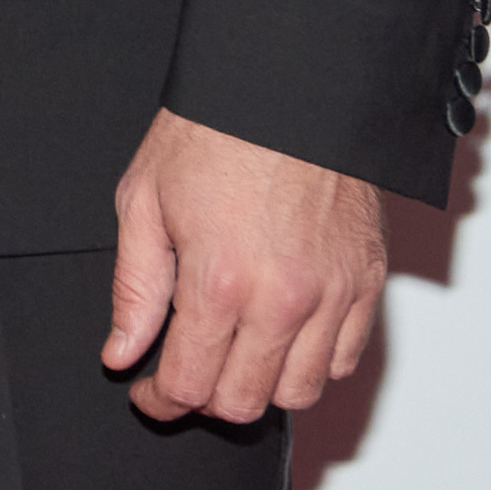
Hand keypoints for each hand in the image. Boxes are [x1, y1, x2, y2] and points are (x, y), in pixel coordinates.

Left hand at [104, 108, 389, 423]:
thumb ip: (134, 288)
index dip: (161, 401)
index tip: (149, 393)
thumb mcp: (143, 200)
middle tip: (183, 373)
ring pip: (299, 393)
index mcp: (219, 281)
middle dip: (204, 399)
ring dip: (259, 387)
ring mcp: (333, 295)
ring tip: (232, 355)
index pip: (190, 384)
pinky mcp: (367, 283)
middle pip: (245, 403)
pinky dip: (310, 365)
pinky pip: (344, 361)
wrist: (286, 87)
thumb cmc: (214, 131)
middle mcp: (283, 299)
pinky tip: (279, 338)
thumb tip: (123, 352)